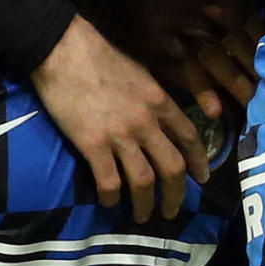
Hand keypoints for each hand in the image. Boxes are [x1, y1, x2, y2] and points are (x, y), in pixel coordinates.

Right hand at [34, 16, 205, 220]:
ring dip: (145, 204)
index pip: (190, 138)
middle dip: (176, 195)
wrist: (63, 49)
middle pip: (173, 167)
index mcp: (160, 102)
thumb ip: (153, 99)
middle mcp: (146, 122)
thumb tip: (161, 121)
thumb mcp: (140, 72)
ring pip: (144, 181)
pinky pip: (109, 181)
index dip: (199, 162)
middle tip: (172, 211)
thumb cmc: (99, 56)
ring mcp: (120, 135)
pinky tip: (109, 203)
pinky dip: (112, 197)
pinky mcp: (92, 145)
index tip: (201, 179)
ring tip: (142, 216)